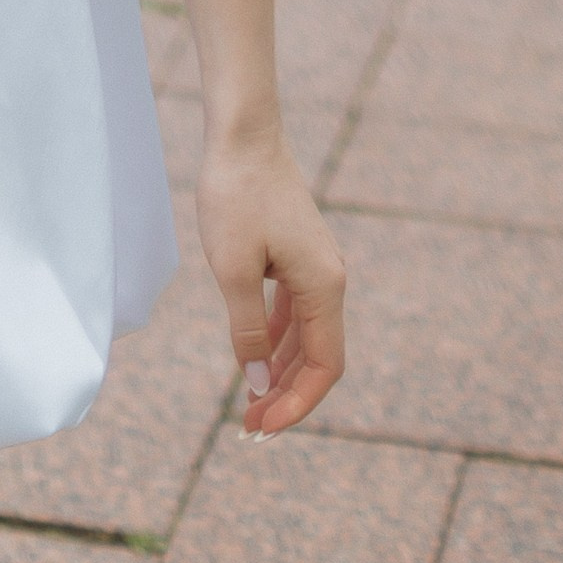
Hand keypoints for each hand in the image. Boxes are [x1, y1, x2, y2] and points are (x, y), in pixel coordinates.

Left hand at [198, 130, 344, 440]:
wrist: (242, 135)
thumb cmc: (236, 197)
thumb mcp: (233, 270)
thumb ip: (248, 332)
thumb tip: (259, 384)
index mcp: (324, 287)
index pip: (325, 367)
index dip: (299, 404)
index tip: (265, 426)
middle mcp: (329, 280)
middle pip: (318, 357)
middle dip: (287, 396)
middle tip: (249, 427)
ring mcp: (315, 267)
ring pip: (306, 337)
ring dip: (281, 372)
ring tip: (251, 403)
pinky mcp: (297, 255)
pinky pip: (294, 312)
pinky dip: (276, 340)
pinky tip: (254, 356)